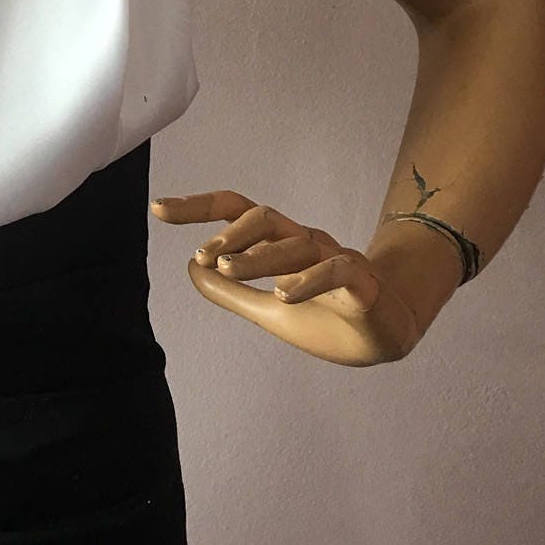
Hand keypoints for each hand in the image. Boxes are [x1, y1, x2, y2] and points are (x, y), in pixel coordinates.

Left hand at [149, 188, 421, 365]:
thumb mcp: (269, 311)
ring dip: (258, 257)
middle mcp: (305, 242)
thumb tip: (191, 270)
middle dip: (230, 233)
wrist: (386, 337)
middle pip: (265, 217)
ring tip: (229, 270)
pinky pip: (335, 271)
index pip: (237, 212)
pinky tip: (283, 293)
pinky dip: (307, 281)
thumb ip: (231, 291)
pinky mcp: (361, 283)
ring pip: (295, 244)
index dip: (198, 207)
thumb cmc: (326, 318)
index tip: (158, 208)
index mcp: (281, 245)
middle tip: (203, 255)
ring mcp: (335, 258)